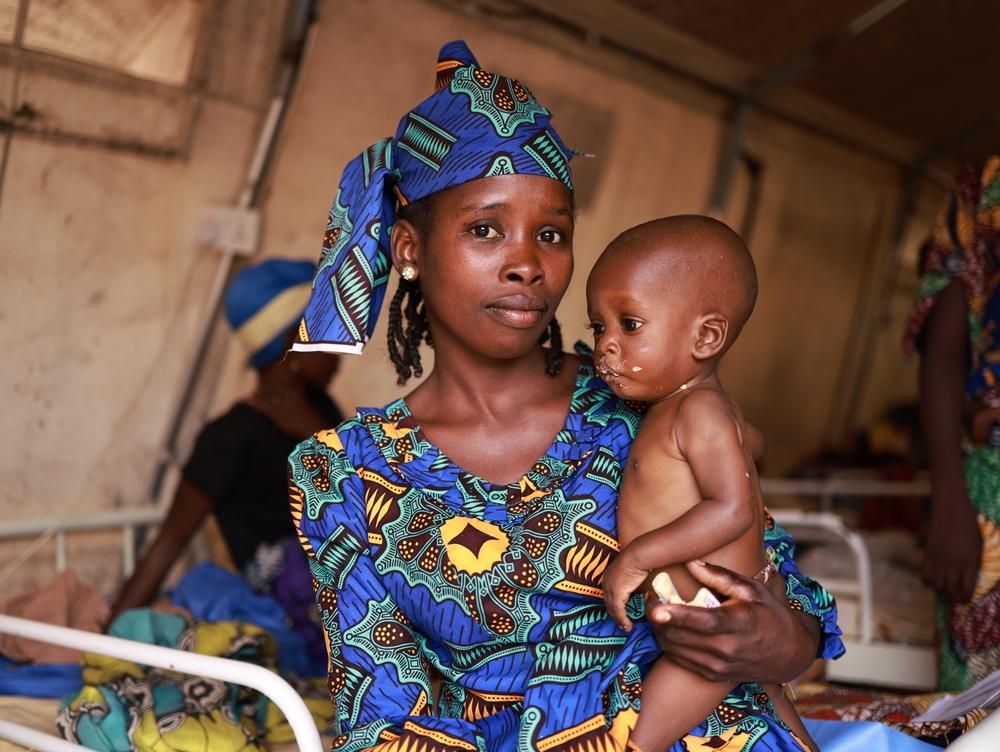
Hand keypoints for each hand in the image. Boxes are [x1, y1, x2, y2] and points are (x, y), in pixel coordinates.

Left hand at [602, 548, 647, 631]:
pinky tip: (628, 625)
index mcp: (609, 576)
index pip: (609, 596)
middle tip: (623, 625)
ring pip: (612, 609)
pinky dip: (623, 619)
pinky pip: (618, 610)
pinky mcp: (616, 593)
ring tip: (626, 628)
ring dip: (619, 620)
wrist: (638, 555)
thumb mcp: (633, 573)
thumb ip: (632, 582)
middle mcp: (606, 582)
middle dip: (615, 616)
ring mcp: (610, 587)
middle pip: (609, 604)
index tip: (620, 615)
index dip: (614, 607)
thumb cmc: (639, 560)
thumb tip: (638, 589)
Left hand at [647, 561, 817, 683]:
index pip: (704, 622)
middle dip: (657, 615)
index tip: (658, 608)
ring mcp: (718, 666)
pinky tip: (668, 626)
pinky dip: (667, 641)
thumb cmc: (769, 614)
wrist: (789, 654)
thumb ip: (720, 576)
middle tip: (651, 595)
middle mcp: (727, 650)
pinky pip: (678, 659)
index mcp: (740, 624)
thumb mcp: (751, 589)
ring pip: (674, 648)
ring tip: (657, 608)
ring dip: (659, 628)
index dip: (679, 615)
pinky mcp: (711, 675)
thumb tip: (690, 562)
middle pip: (680, 635)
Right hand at [923, 490, 981, 602]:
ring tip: (943, 590)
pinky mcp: (928, 554)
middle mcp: (954, 564)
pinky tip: (931, 580)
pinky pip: (924, 575)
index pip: (967, 590)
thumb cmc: (970, 527)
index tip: (964, 601)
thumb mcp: (978, 547)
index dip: (965, 599)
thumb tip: (967, 580)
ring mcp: (939, 559)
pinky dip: (927, 581)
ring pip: (936, 585)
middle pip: (951, 591)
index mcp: (971, 563)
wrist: (952, 510)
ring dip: (940, 591)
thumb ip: (973, 564)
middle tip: (953, 598)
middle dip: (952, 598)